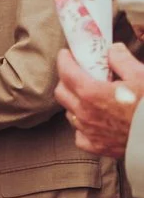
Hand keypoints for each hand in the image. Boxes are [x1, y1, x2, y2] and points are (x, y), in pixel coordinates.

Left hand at [57, 43, 143, 157]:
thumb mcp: (141, 76)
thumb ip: (122, 60)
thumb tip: (113, 50)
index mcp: (92, 93)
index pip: (66, 73)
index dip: (64, 60)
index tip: (66, 54)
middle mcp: (84, 114)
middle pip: (61, 93)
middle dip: (66, 80)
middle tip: (77, 73)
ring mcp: (89, 132)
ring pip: (70, 114)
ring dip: (74, 102)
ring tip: (88, 96)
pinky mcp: (97, 147)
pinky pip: (80, 135)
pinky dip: (82, 126)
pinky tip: (93, 121)